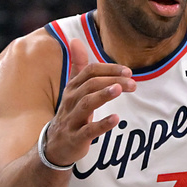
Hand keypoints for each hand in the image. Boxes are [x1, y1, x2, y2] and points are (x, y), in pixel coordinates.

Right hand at [42, 38, 135, 166]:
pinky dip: (102, 124)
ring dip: (103, 95)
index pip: (89, 71)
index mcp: (73, 88)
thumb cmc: (70, 114)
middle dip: (113, 81)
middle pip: (90, 85)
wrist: (54, 146)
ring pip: (86, 104)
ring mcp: (72, 119)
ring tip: (120, 89)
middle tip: (133, 82)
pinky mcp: (76, 137)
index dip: (109, 69)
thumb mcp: (73, 90)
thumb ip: (78, 67)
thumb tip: (75, 40)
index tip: (128, 71)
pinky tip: (115, 119)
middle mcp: (71, 101)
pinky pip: (89, 130)